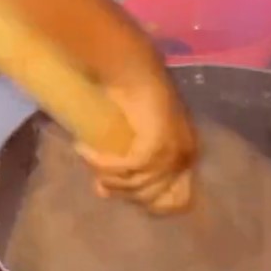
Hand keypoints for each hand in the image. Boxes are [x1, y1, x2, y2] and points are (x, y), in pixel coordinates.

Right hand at [76, 64, 197, 214]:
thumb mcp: (132, 137)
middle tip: (99, 180)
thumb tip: (102, 192)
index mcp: (185, 154)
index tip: (120, 194)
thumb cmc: (132, 94)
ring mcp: (171, 153)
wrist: (133, 67)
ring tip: (89, 161)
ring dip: (108, 177)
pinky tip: (85, 152)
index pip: (177, 199)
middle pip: (152, 197)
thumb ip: (127, 163)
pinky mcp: (155, 147)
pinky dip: (103, 164)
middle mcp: (184, 156)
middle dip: (122, 192)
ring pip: (137, 185)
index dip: (147, 203)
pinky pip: (127, 168)